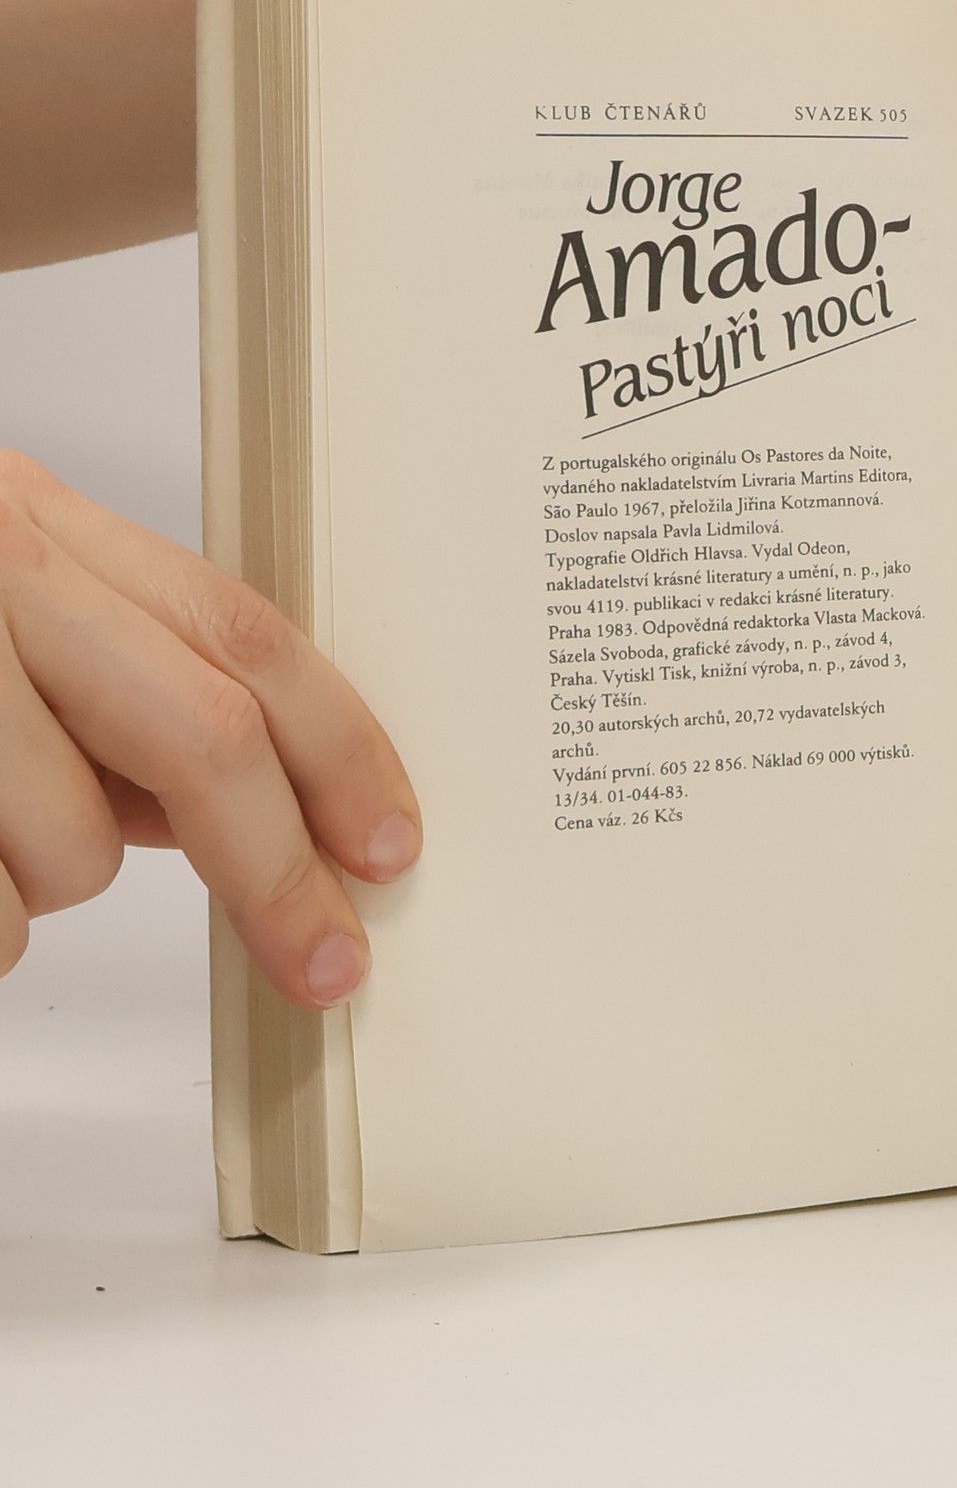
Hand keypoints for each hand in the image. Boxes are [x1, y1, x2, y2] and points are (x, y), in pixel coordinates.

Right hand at [0, 451, 418, 1004]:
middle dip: (279, 872)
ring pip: (67, 848)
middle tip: (326, 963)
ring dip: (42, 887)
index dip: (343, 750)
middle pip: (200, 739)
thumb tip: (249, 807)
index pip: (242, 637)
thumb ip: (118, 683)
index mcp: (36, 524)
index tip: (389, 848)